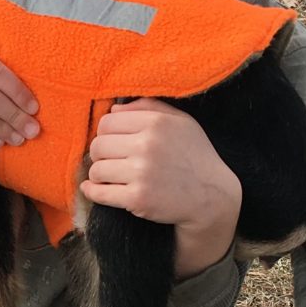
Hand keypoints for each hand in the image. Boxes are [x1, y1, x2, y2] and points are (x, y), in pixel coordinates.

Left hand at [80, 99, 241, 278]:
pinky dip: (93, 192)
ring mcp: (141, 173)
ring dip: (99, 174)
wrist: (212, 196)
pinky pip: (99, 193)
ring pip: (96, 170)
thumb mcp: (180, 122)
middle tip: (111, 160)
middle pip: (98, 145)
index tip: (113, 142)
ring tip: (111, 176)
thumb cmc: (195, 155)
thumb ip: (148, 107)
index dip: (105, 133)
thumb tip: (113, 109)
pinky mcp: (138, 199)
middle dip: (100, 154)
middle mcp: (147, 145)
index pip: (107, 122)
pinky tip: (94, 189)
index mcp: (156, 122)